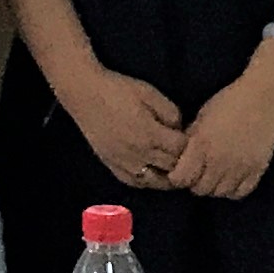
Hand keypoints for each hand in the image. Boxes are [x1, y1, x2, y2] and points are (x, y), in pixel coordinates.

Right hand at [61, 71, 184, 190]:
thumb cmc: (118, 89)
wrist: (84, 94)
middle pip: (171, 167)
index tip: (189, 137)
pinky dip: (148, 181)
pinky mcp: (112, 165)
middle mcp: (139, 153)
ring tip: (173, 168)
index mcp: (150, 134)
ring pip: (155, 181)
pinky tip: (152, 173)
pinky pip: (135, 182)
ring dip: (168, 176)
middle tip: (185, 153)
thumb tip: (180, 128)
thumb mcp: (149, 93)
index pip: (181, 149)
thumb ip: (170, 112)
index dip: (189, 143)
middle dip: (182, 160)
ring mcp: (124, 162)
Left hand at [167, 65, 273, 201]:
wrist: (264, 98)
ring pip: (219, 193)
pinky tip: (230, 177)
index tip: (179, 171)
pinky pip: (239, 193)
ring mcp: (239, 168)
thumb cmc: (229, 101)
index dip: (177, 177)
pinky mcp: (257, 171)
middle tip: (198, 171)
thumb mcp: (201, 117)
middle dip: (194, 182)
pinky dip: (232, 189)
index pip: (181, 179)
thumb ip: (190, 140)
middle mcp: (219, 161)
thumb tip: (180, 157)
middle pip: (199, 189)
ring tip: (214, 173)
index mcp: (201, 145)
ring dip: (213, 186)